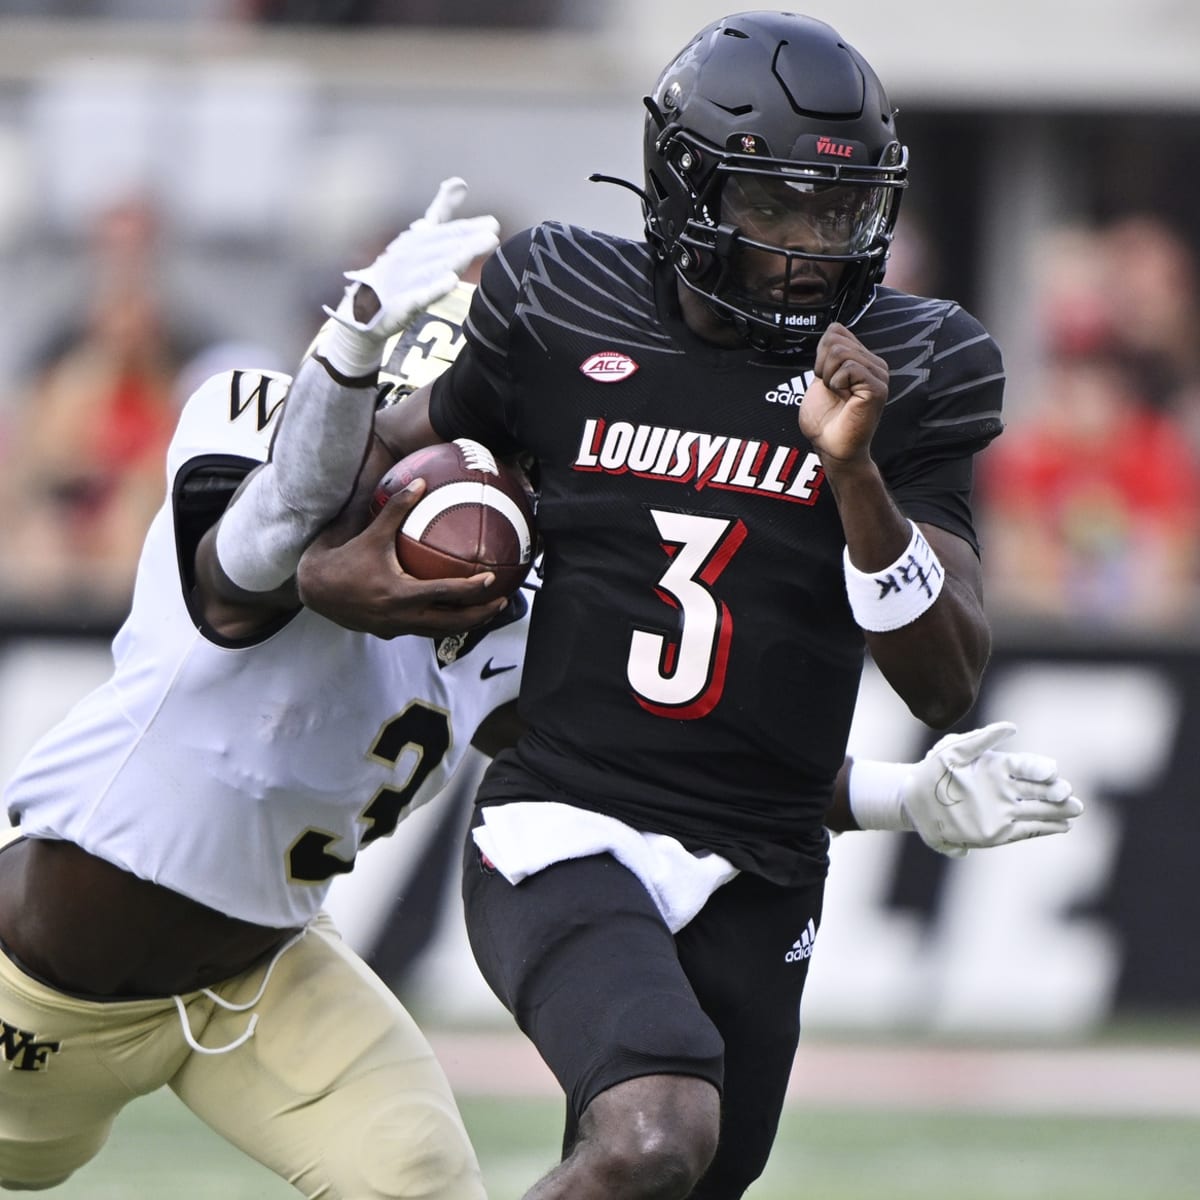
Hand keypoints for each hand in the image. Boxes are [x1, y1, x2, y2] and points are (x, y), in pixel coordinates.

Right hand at [296, 480, 509, 638]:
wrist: (314, 590)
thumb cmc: (343, 560)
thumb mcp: (371, 534)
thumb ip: (397, 509)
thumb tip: (421, 482)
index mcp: (400, 594)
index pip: (445, 593)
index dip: (472, 589)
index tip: (492, 579)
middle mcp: (401, 617)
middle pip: (451, 622)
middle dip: (480, 614)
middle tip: (502, 600)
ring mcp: (396, 628)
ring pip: (439, 631)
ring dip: (464, 622)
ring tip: (486, 610)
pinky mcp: (389, 632)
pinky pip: (423, 630)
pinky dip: (442, 623)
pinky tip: (452, 611)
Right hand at [319, 177, 499, 373]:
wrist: (364, 308)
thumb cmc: (399, 269)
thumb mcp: (420, 237)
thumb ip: (441, 211)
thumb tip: (461, 182)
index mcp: (416, 241)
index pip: (445, 232)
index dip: (468, 227)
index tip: (493, 224)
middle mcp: (409, 257)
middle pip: (441, 248)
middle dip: (465, 241)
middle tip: (491, 236)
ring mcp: (403, 281)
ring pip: (431, 269)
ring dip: (452, 260)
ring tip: (470, 254)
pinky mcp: (401, 305)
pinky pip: (418, 295)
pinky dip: (433, 288)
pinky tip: (451, 282)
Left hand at [797, 322, 888, 465]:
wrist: (830, 446)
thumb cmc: (824, 419)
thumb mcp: (821, 377)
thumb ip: (827, 353)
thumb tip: (833, 330)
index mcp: (861, 359)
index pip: (836, 331)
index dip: (820, 353)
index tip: (823, 377)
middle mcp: (873, 363)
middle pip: (835, 340)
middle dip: (821, 366)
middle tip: (830, 389)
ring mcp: (878, 375)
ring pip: (840, 352)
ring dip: (828, 376)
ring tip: (837, 394)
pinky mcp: (877, 388)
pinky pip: (850, 368)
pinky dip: (836, 382)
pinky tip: (843, 397)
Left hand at [900, 722, 1083, 856]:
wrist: (914, 801)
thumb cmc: (932, 770)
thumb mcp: (952, 750)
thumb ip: (982, 738)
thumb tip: (1012, 726)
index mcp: (997, 766)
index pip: (1026, 765)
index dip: (1039, 768)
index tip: (1050, 770)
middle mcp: (1005, 788)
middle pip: (1038, 789)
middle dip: (1056, 790)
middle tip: (1067, 793)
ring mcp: (1004, 810)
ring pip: (1038, 809)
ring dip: (1058, 811)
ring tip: (1076, 810)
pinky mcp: (999, 831)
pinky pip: (1028, 829)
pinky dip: (1046, 828)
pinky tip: (1064, 826)